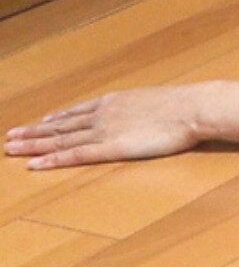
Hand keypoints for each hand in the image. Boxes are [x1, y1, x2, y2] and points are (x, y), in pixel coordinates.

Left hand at [6, 86, 206, 169]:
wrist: (192, 109)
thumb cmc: (185, 106)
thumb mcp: (159, 102)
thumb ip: (144, 108)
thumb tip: (147, 112)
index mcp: (115, 101)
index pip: (78, 111)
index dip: (57, 118)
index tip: (41, 121)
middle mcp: (103, 115)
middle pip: (61, 126)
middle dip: (35, 132)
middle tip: (11, 136)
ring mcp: (104, 131)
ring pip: (60, 140)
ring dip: (34, 144)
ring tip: (11, 149)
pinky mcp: (110, 148)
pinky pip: (74, 155)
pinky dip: (52, 160)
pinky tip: (34, 164)